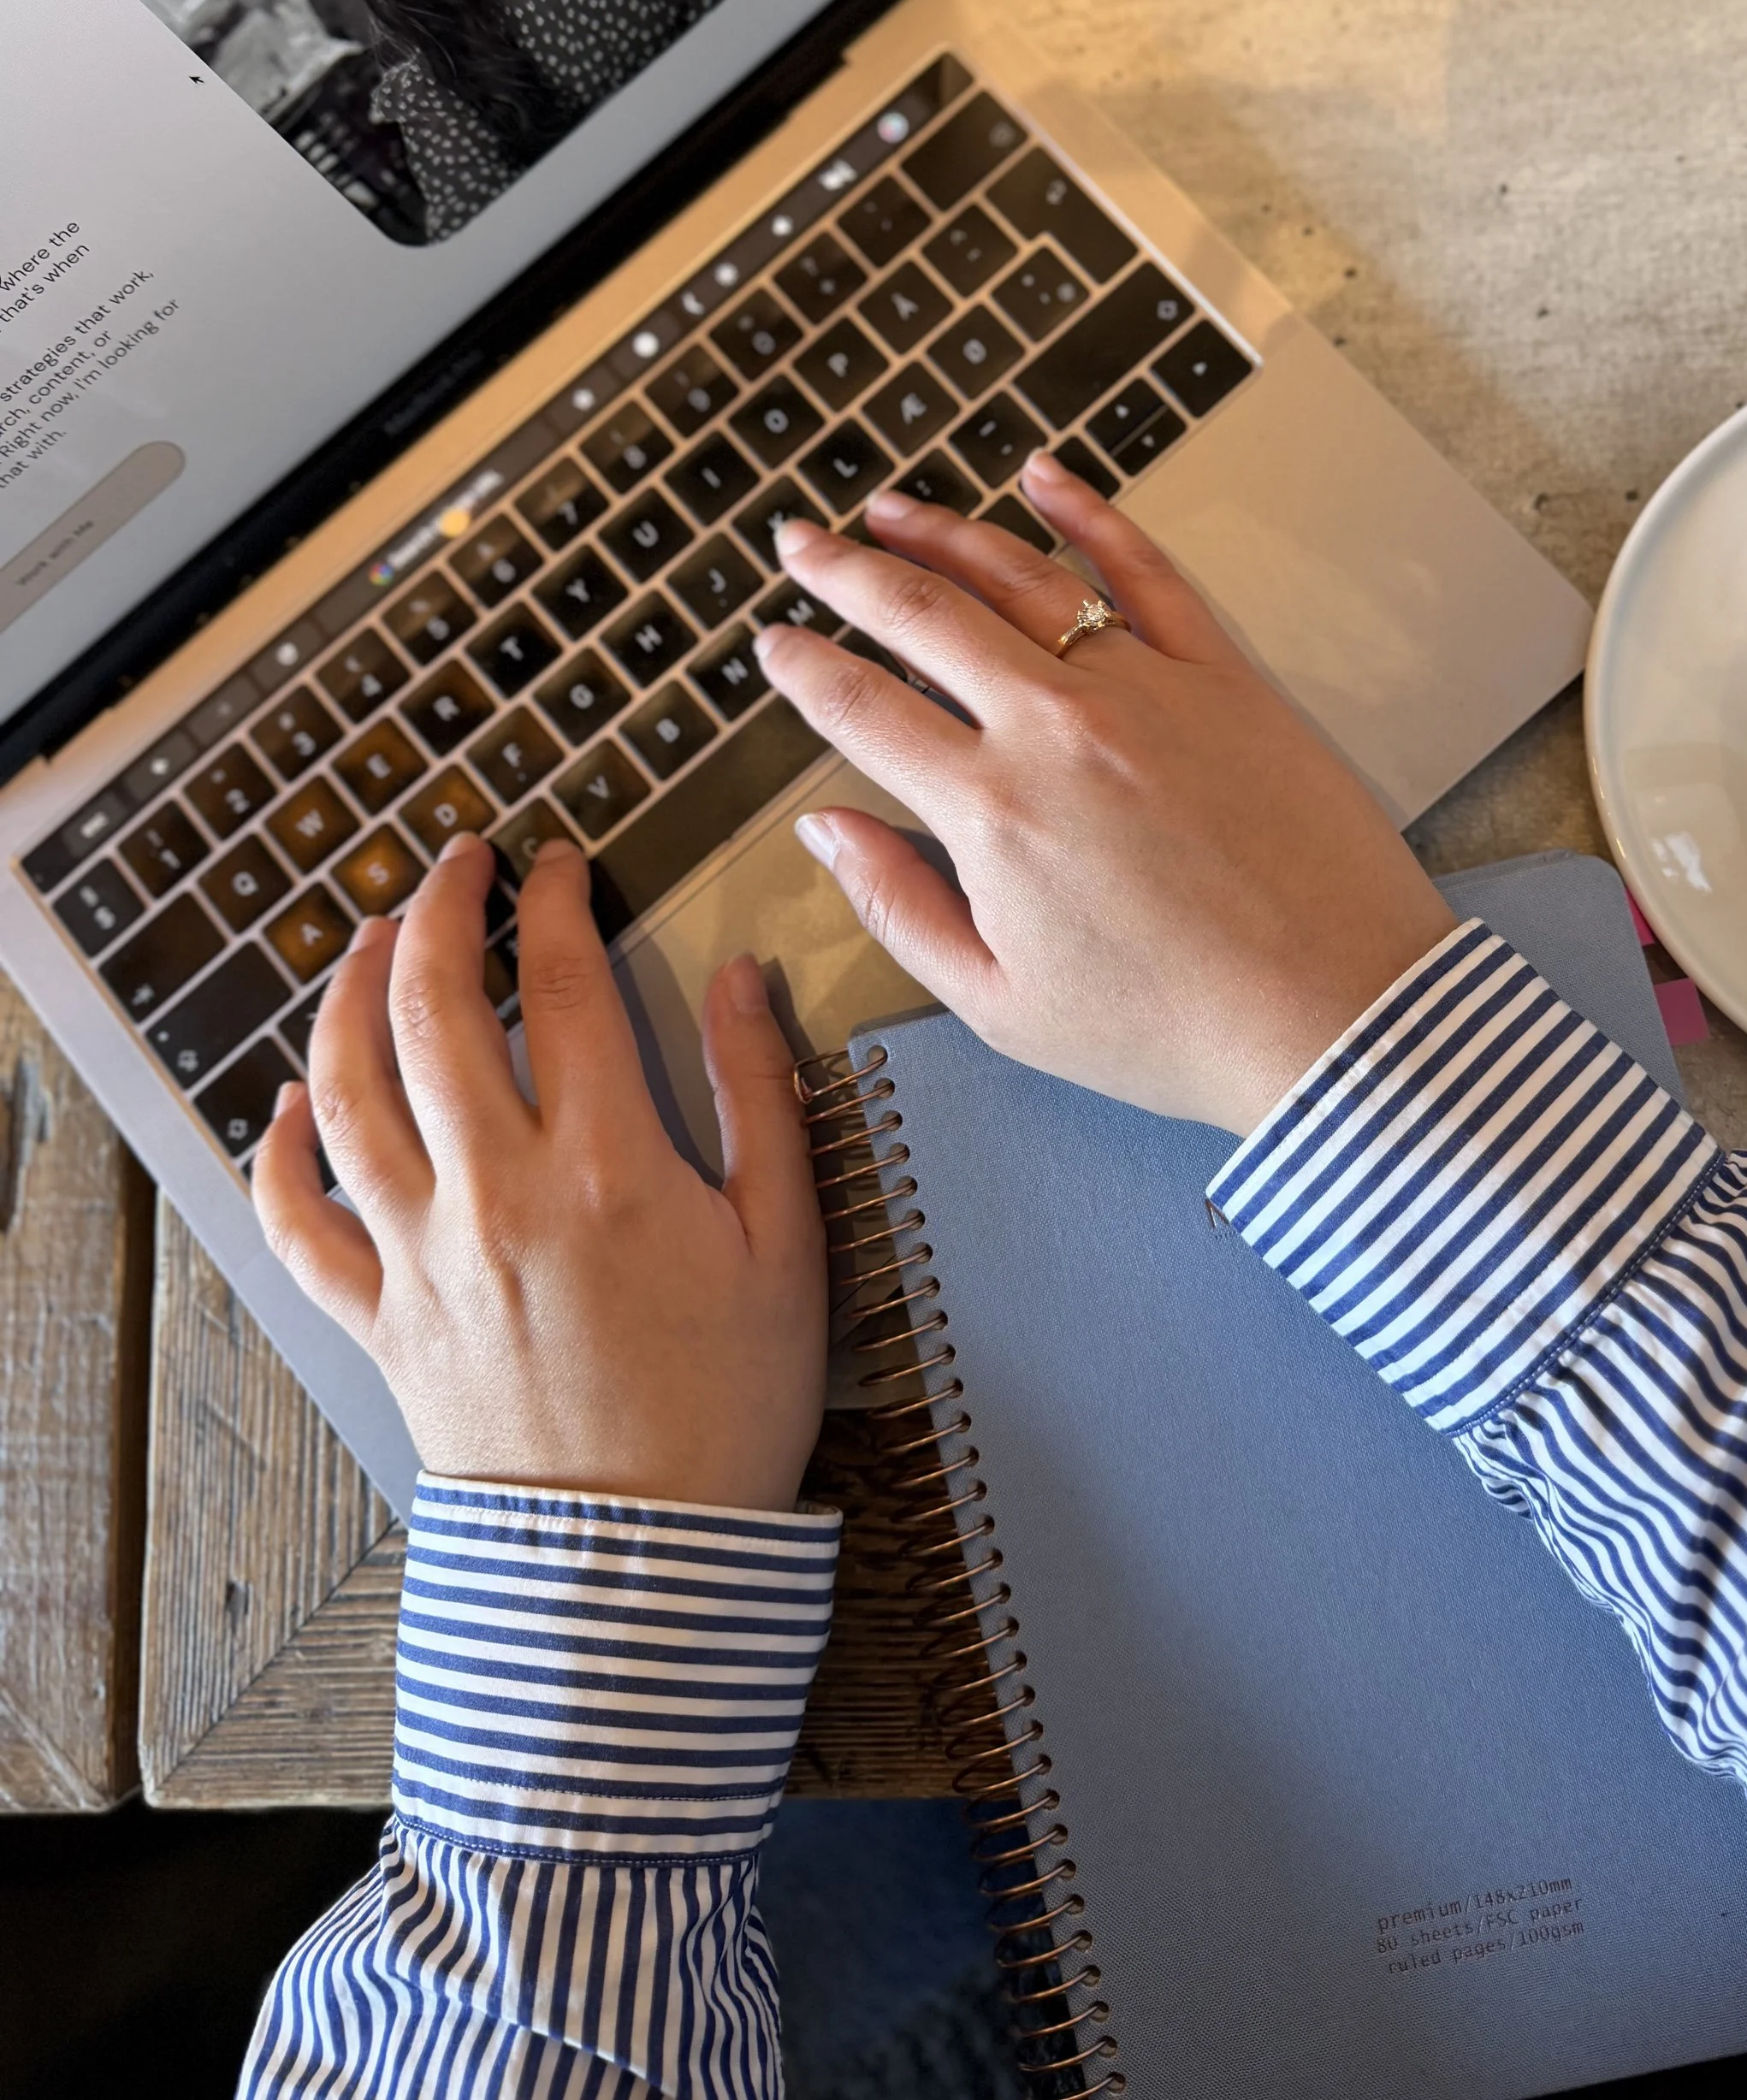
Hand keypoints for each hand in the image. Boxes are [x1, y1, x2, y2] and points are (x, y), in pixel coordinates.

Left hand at [252, 837, 825, 1510]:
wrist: (644, 1563)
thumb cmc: (729, 1405)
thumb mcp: (788, 1243)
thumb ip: (763, 1097)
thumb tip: (742, 979)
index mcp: (608, 1167)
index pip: (562, 984)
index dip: (555, 901)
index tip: (558, 862)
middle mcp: (497, 1194)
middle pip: (433, 1008)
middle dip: (437, 909)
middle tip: (455, 861)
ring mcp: (424, 1255)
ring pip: (348, 1090)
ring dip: (348, 994)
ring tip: (371, 940)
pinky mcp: (381, 1319)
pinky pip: (300, 1225)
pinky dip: (281, 1155)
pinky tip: (291, 1104)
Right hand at [754, 455, 1456, 1135]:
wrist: (1334, 1015)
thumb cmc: (1169, 1030)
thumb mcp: (999, 1005)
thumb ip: (897, 907)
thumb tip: (827, 830)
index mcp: (989, 812)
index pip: (862, 710)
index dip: (802, 668)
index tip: (772, 643)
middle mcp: (1055, 728)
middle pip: (924, 616)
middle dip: (844, 571)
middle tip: (799, 542)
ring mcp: (1145, 688)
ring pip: (1021, 577)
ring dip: (942, 532)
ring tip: (889, 511)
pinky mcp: (1224, 675)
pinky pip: (1145, 572)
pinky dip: (1090, 515)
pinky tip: (1045, 477)